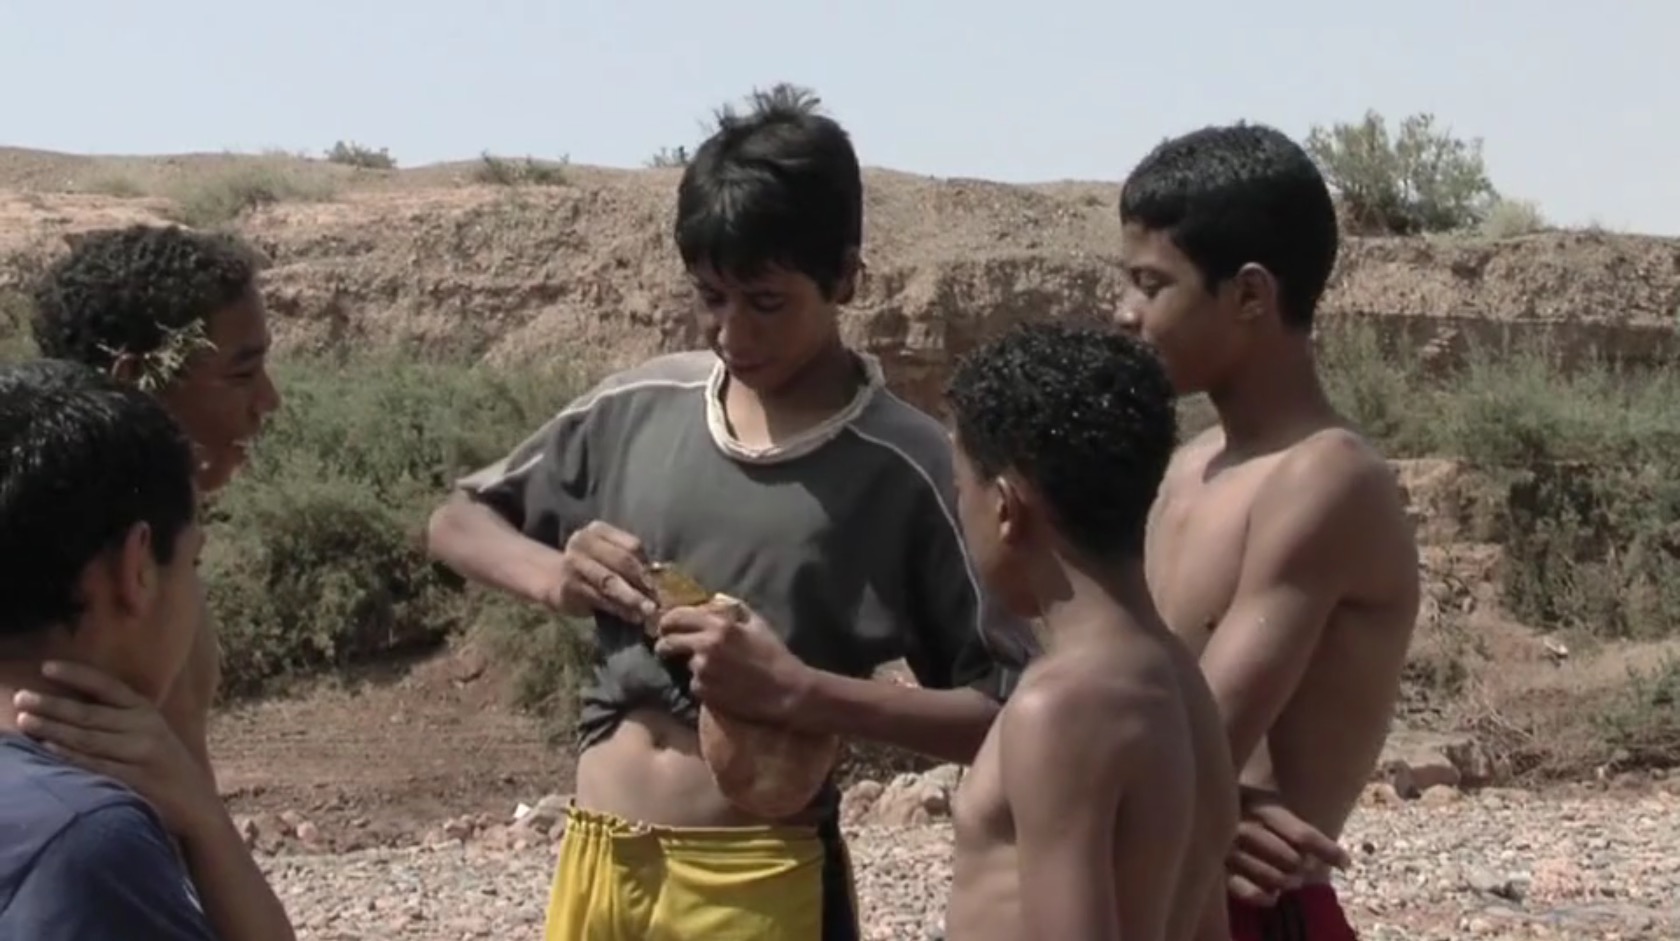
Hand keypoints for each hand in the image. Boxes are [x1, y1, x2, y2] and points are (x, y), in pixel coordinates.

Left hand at [13, 660, 219, 840]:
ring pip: (89, 738)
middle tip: (21, 698)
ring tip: (24, 721)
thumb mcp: (149, 730)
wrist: (194, 801)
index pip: (107, 686)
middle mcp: (145, 727)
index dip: (76, 675)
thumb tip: (68, 705)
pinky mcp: (137, 780)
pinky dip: (71, 756)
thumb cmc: (161, 763)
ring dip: (53, 729)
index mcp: (146, 710)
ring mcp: (142, 754)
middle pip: (90, 714)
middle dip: (52, 705)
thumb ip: (119, 716)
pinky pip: (97, 765)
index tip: (45, 667)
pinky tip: (48, 749)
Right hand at [547, 521, 657, 622]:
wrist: (557, 581)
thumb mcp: (610, 555)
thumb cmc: (594, 567)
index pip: (631, 545)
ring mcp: (573, 564)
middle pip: (621, 561)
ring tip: (648, 611)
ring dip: (632, 599)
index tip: (660, 583)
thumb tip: (661, 580)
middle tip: (658, 600)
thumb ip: (631, 561)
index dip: (647, 565)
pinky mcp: (569, 587)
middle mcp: (582, 542)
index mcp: (597, 530)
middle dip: (642, 582)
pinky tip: (632, 617)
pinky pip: (600, 599)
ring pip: (610, 582)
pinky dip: (619, 609)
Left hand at [654, 597, 811, 723]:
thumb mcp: (757, 624)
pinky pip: (694, 683)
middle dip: (664, 645)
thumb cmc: (774, 654)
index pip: (676, 617)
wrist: (785, 691)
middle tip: (667, 648)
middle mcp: (706, 645)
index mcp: (719, 624)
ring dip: (690, 665)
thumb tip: (714, 598)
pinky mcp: (703, 690)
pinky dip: (701, 683)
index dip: (666, 621)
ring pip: (683, 664)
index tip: (665, 626)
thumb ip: (733, 608)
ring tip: (710, 668)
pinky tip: (719, 684)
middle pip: (667, 642)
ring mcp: (703, 670)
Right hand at [1225, 785, 1350, 905]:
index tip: (1346, 862)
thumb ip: (1295, 825)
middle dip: (1302, 866)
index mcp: (1258, 805)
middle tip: (1301, 867)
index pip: (1302, 835)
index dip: (1328, 851)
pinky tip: (1272, 895)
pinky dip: (1264, 897)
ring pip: (1274, 877)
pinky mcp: (1215, 872)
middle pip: (1291, 859)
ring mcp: (1226, 850)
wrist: (1192, 803)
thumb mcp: (1267, 802)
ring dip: (1286, 881)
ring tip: (1287, 879)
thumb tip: (1340, 858)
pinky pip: (1248, 892)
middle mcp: (1242, 826)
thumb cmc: (1240, 806)